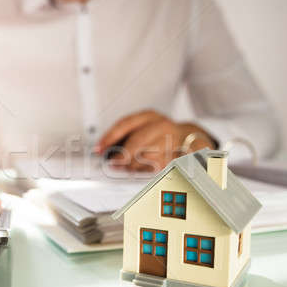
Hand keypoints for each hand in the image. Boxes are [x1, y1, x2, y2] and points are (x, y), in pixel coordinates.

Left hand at [96, 110, 215, 171]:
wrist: (187, 138)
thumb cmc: (158, 134)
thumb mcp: (141, 128)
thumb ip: (123, 137)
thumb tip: (104, 150)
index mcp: (149, 116)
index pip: (126, 124)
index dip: (110, 137)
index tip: (99, 148)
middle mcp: (162, 126)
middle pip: (138, 141)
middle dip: (121, 155)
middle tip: (112, 163)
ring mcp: (172, 140)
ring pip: (146, 157)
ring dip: (132, 166)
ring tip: (125, 167)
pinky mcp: (178, 156)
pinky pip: (156, 167)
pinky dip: (145, 170)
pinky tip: (139, 170)